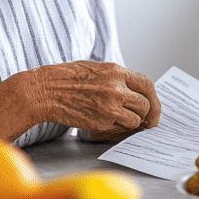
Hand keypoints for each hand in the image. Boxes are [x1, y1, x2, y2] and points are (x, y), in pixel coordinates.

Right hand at [32, 61, 160, 139]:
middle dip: (145, 114)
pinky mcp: (100, 121)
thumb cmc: (66, 79)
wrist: (44, 90)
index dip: (154, 98)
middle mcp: (116, 87)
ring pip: (135, 120)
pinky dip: (116, 129)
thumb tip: (135, 92)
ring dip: (130, 123)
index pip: (147, 84)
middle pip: (145, 104)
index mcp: (116, 71)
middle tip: (142, 120)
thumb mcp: (96, 69)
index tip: (153, 108)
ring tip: (117, 119)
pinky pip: (119, 129)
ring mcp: (109, 105)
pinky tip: (104, 122)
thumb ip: (117, 79)